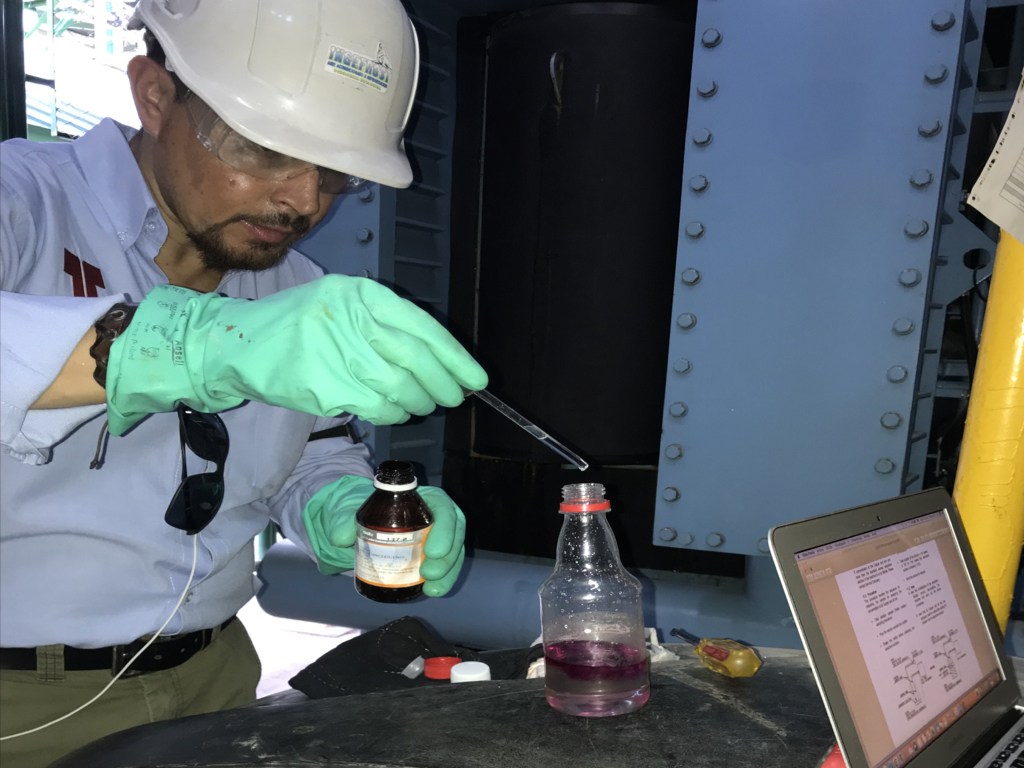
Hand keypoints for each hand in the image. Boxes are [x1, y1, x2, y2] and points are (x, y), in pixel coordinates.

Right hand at [104, 276, 486, 434]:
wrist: (237, 345)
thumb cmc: (293, 326)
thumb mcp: (340, 305)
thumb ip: (384, 325)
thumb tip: (438, 358)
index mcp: (359, 294)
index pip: (422, 326)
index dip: (454, 355)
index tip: (475, 376)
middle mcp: (351, 319)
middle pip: (417, 358)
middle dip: (444, 383)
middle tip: (457, 396)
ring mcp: (337, 353)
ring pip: (401, 386)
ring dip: (420, 402)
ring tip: (425, 404)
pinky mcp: (326, 386)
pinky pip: (378, 406)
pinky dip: (394, 413)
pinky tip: (396, 410)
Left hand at [301, 476, 466, 596]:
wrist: (367, 524)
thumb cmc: (368, 510)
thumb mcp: (354, 509)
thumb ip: (344, 519)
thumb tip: (341, 539)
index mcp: (426, 498)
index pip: (444, 509)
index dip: (444, 530)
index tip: (431, 551)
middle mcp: (439, 515)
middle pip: (455, 534)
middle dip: (447, 558)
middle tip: (427, 574)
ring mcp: (441, 536)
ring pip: (455, 553)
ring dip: (448, 573)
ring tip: (432, 590)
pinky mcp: (438, 555)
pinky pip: (448, 567)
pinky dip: (443, 580)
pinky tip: (430, 591)